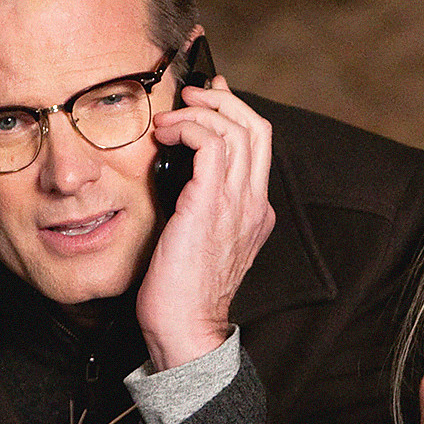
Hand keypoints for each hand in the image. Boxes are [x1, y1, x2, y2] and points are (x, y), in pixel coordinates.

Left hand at [137, 74, 276, 369]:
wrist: (186, 328)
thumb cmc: (183, 293)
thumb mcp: (198, 242)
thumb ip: (199, 208)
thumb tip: (177, 176)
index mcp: (254, 212)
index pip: (257, 146)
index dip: (234, 113)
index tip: (208, 99)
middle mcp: (253, 203)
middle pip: (256, 127)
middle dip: (222, 101)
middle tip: (190, 95)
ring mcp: (236, 202)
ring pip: (237, 129)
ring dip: (200, 111)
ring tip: (170, 117)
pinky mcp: (210, 203)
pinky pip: (211, 144)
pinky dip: (189, 127)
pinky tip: (165, 134)